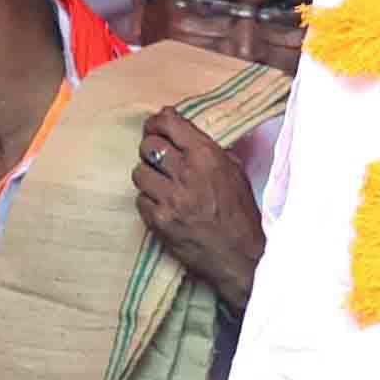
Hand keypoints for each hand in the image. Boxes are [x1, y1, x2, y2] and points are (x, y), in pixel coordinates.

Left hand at [132, 110, 265, 308]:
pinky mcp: (159, 221)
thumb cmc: (241, 214)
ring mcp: (170, 198)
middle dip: (151, 149)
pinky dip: (149, 201)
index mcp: (207, 156)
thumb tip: (185, 133)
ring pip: (139, 172)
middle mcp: (186, 173)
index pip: (168, 124)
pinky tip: (162, 204)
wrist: (240, 256)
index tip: (156, 125)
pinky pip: (140, 200)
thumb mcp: (235, 172)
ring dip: (148, 176)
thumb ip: (210, 151)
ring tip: (160, 183)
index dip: (157, 122)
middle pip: (148, 146)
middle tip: (157, 156)